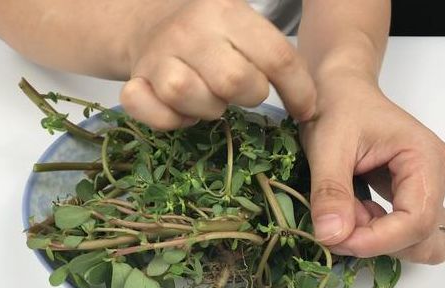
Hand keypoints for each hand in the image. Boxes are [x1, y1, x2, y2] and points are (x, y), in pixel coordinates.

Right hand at [119, 0, 315, 129]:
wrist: (150, 23)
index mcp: (226, 10)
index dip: (299, 92)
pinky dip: (168, 119)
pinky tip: (179, 110)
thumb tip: (309, 105)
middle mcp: (190, 30)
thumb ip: (274, 53)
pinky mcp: (134, 81)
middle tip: (241, 92)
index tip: (306, 110)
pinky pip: (150, 110)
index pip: (277, 57)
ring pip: (187, 94)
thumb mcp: (244, 24)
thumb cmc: (210, 33)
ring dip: (206, 109)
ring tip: (209, 99)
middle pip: (234, 81)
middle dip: (248, 96)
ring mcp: (157, 56)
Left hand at [301, 73, 444, 263]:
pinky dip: (375, 230)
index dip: (377, 240)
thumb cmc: (335, 107)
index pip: (417, 220)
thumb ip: (330, 191)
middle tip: (336, 224)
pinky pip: (401, 227)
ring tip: (345, 213)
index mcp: (424, 158)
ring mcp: (422, 186)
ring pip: (417, 238)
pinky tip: (350, 210)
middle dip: (378, 241)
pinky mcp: (406, 192)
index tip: (336, 239)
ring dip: (379, 238)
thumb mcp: (326, 146)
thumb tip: (330, 236)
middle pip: (423, 236)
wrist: (337, 90)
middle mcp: (432, 176)